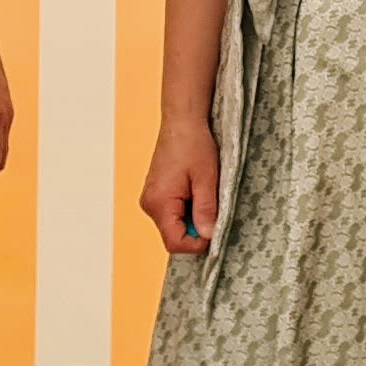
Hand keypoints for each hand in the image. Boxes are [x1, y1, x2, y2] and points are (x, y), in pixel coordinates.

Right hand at [141, 117, 220, 255]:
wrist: (182, 122)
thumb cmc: (193, 144)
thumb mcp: (206, 179)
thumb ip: (206, 210)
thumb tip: (207, 236)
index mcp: (159, 203)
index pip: (175, 242)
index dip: (197, 243)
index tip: (215, 230)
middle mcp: (150, 204)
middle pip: (174, 235)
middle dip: (197, 228)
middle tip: (212, 205)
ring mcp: (151, 199)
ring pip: (175, 224)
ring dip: (193, 217)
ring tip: (203, 192)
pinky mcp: (156, 194)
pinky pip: (173, 213)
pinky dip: (188, 208)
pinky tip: (196, 189)